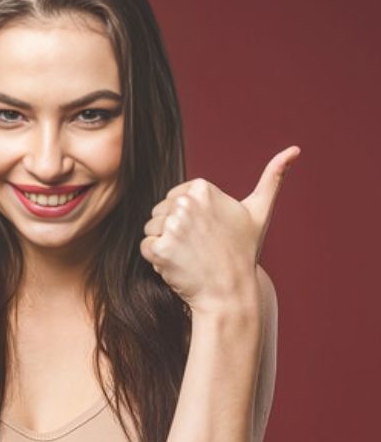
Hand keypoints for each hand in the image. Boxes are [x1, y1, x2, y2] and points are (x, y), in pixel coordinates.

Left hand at [141, 146, 299, 312]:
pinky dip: (157, 259)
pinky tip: (179, 265)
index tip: (208, 232)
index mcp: (202, 188)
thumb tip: (294, 149)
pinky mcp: (160, 247)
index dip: (187, 218)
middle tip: (200, 247)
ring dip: (164, 244)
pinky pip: (146, 247)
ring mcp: (172, 225)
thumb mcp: (259, 212)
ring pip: (151, 229)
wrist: (230, 292)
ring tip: (190, 256)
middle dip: (174, 230)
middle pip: (160, 212)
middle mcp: (185, 202)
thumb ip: (272, 178)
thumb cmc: (243, 252)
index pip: (174, 198)